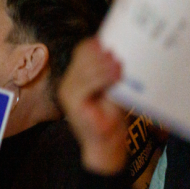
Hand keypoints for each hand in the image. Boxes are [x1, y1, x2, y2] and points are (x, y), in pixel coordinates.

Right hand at [58, 38, 128, 174]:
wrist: (106, 146)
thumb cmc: (111, 119)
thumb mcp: (113, 91)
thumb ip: (112, 74)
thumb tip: (121, 54)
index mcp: (77, 76)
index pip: (82, 51)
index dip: (96, 45)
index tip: (113, 41)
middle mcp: (69, 82)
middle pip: (83, 58)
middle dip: (101, 54)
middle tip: (118, 52)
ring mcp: (68, 92)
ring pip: (85, 70)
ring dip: (104, 65)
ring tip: (119, 64)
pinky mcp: (73, 102)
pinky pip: (86, 84)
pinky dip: (103, 77)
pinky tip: (116, 75)